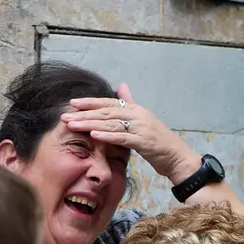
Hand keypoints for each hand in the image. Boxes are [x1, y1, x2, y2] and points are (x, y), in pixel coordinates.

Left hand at [64, 84, 200, 179]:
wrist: (178, 158)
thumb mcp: (143, 121)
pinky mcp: (144, 142)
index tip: (72, 104)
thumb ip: (131, 104)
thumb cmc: (159, 142)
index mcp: (136, 110)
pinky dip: (107, 135)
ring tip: (73, 125)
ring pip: (110, 123)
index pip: (108, 103)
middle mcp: (138, 115)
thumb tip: (122, 86)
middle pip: (106, 112)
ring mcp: (141, 128)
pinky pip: (122, 137)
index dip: (89, 103)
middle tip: (65, 116)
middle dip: (84, 114)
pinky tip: (93, 134)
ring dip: (90, 124)